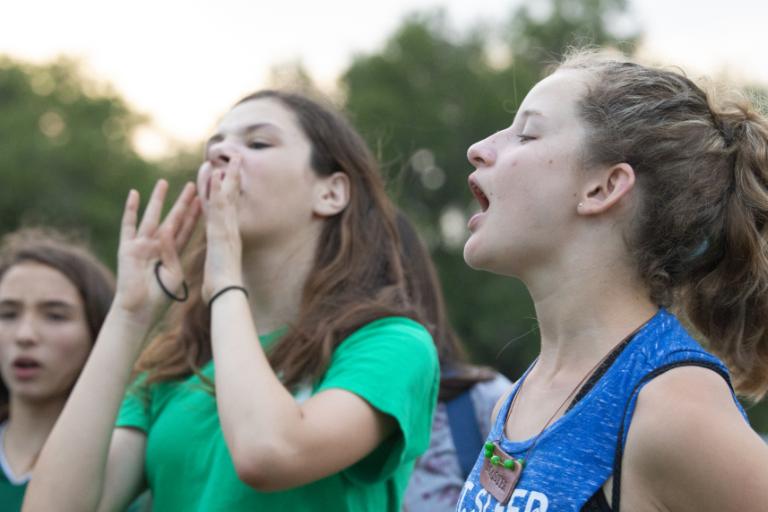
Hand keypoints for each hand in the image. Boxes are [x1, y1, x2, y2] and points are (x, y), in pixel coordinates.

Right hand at [113, 180, 200, 324]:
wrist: (140, 310)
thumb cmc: (160, 297)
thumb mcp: (174, 274)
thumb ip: (173, 252)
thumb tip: (169, 231)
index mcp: (173, 254)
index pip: (187, 229)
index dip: (195, 215)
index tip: (204, 200)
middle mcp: (158, 246)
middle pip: (173, 219)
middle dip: (182, 203)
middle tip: (192, 185)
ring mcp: (142, 245)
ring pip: (152, 216)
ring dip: (158, 200)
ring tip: (164, 182)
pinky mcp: (128, 247)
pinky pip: (129, 225)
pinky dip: (131, 209)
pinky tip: (134, 193)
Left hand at [200, 155, 244, 301]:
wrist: (226, 295)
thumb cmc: (221, 288)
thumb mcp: (216, 269)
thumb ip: (217, 260)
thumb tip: (218, 261)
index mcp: (226, 237)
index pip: (223, 209)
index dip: (223, 191)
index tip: (222, 175)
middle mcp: (229, 230)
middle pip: (231, 199)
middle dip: (233, 178)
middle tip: (235, 159)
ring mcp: (227, 230)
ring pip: (228, 199)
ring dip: (230, 178)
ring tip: (232, 159)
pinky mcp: (221, 234)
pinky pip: (219, 208)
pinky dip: (219, 191)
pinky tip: (219, 176)